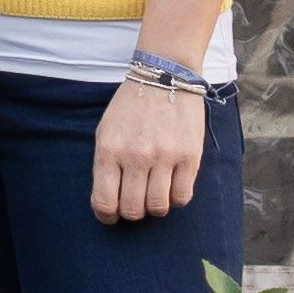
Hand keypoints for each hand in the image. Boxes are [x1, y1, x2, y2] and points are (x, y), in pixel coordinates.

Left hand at [90, 79, 206, 223]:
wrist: (165, 76)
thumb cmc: (131, 107)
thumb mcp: (106, 131)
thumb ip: (106, 165)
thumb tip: (108, 201)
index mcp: (109, 149)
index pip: (104, 202)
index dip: (107, 216)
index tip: (111, 215)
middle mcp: (135, 155)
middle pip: (133, 210)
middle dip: (132, 212)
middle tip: (135, 201)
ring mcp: (164, 157)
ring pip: (158, 208)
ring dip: (154, 206)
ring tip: (154, 192)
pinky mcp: (189, 157)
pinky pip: (182, 197)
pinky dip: (176, 198)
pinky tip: (171, 184)